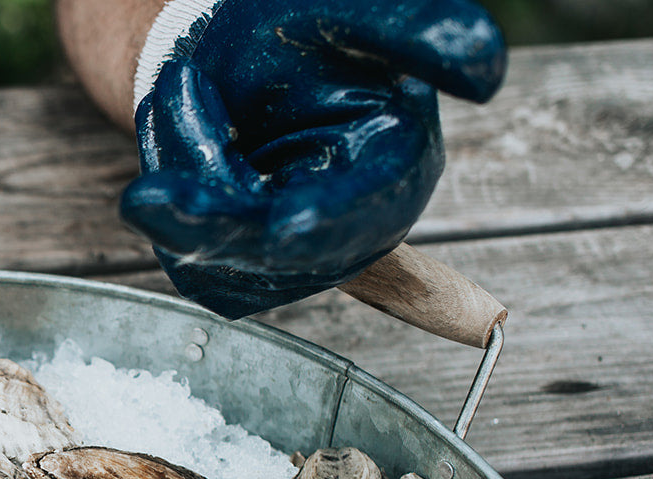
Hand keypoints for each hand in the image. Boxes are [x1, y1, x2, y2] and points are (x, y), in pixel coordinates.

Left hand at [119, 0, 505, 317]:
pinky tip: (184, 138)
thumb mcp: (355, 12)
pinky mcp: (230, 278)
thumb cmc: (302, 30)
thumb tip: (488, 66)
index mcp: (394, 173)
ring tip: (188, 84)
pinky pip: (178, 248)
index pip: (362, 209)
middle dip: (210, 185)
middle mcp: (347, 236)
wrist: (235, 57)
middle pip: (266, 242)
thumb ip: (418, 31)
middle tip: (172, 92)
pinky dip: (164, 192)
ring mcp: (285, 268)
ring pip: (209, 246)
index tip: (287, 225)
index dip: (325, 219)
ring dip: (178, 156)